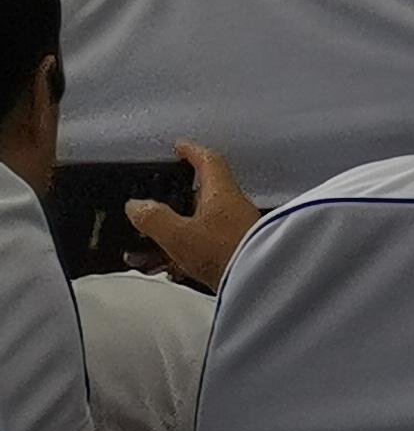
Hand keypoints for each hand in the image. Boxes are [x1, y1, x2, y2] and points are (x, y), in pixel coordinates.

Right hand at [133, 142, 260, 291]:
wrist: (260, 283)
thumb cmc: (225, 251)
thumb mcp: (180, 234)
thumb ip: (154, 218)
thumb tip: (136, 205)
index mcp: (221, 192)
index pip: (208, 161)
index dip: (192, 151)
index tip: (179, 147)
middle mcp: (230, 207)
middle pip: (199, 195)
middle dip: (172, 204)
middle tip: (150, 212)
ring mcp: (234, 229)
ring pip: (196, 226)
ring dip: (168, 238)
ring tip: (141, 256)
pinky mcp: (234, 252)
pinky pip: (202, 248)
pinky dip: (180, 255)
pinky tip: (167, 269)